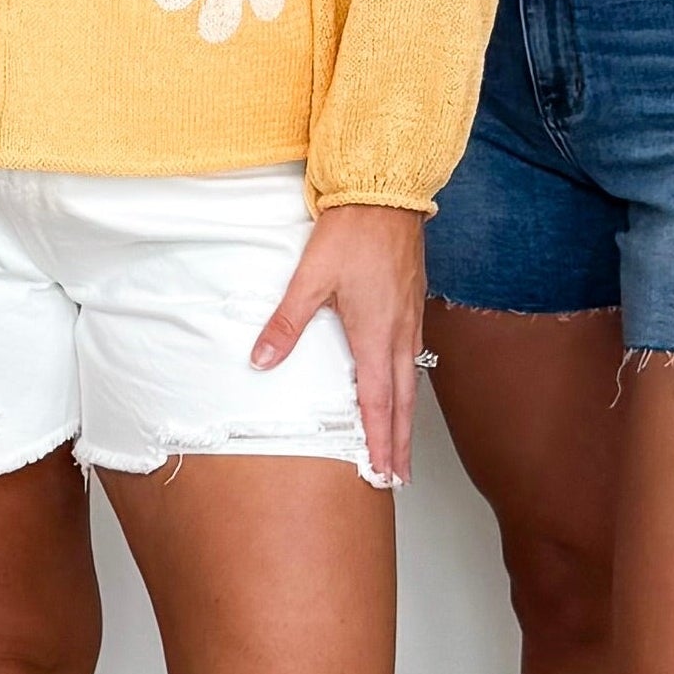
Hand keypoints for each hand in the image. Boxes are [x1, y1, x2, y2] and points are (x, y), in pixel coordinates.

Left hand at [259, 201, 426, 488]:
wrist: (386, 196)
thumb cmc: (352, 235)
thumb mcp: (310, 279)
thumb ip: (286, 323)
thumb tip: (262, 360)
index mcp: (376, 336)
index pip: (378, 403)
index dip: (380, 441)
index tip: (383, 472)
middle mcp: (400, 336)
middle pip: (402, 403)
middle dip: (400, 443)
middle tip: (398, 477)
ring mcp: (410, 322)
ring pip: (410, 382)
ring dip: (406, 418)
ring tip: (401, 446)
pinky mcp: (411, 307)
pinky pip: (412, 359)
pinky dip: (408, 387)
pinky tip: (400, 390)